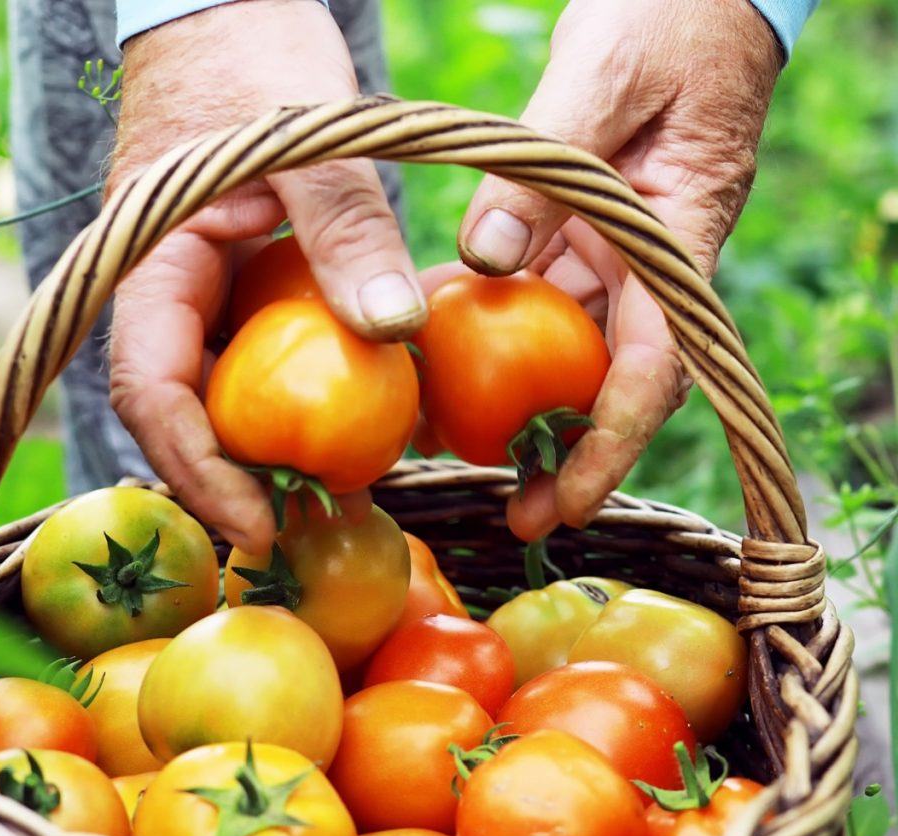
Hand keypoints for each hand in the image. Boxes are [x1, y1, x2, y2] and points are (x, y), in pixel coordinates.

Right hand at [106, 0, 424, 552]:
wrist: (235, 19)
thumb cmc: (256, 62)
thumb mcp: (308, 140)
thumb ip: (345, 228)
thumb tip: (394, 330)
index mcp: (152, 266)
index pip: (150, 391)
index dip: (196, 469)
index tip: (256, 523)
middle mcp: (167, 296)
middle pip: (181, 414)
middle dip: (233, 482)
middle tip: (302, 531)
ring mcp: (202, 298)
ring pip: (219, 398)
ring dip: (264, 454)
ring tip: (329, 498)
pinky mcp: (240, 293)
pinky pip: (257, 363)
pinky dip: (293, 403)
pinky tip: (346, 429)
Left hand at [455, 0, 782, 539]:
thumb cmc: (666, 19)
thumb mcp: (604, 77)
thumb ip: (545, 171)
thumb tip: (485, 258)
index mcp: (674, 244)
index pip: (652, 369)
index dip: (611, 447)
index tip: (567, 504)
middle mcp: (645, 267)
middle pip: (608, 384)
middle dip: (565, 455)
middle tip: (514, 513)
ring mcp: (610, 258)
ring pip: (564, 353)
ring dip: (517, 405)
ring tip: (456, 448)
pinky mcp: (575, 237)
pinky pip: (532, 299)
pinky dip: (487, 328)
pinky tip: (433, 352)